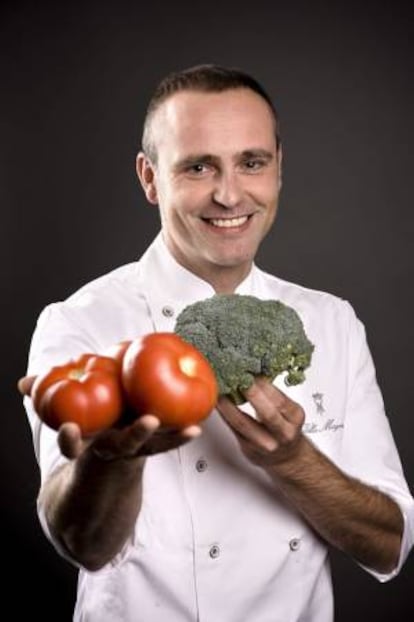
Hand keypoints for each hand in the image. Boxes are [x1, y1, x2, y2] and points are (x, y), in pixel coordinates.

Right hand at [18, 375, 201, 461]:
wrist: (107, 468)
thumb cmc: (89, 425)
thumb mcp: (68, 413)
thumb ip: (46, 395)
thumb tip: (23, 384)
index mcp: (89, 442)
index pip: (74, 444)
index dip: (71, 438)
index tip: (70, 431)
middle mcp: (112, 449)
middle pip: (125, 444)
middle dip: (136, 435)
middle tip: (149, 422)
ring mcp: (135, 452)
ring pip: (155, 446)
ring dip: (172, 438)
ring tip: (190, 430)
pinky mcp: (153, 449)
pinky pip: (168, 442)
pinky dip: (181, 435)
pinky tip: (197, 425)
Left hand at [217, 377, 304, 467]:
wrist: (285, 457)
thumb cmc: (285, 428)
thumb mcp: (289, 410)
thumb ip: (273, 394)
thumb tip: (253, 369)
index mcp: (294, 418)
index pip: (280, 400)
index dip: (265, 385)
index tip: (252, 370)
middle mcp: (282, 433)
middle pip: (267, 413)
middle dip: (251, 393)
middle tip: (237, 376)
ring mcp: (264, 443)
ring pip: (243, 423)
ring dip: (228, 404)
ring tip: (220, 388)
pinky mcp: (247, 447)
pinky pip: (232, 427)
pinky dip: (223, 412)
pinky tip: (217, 402)